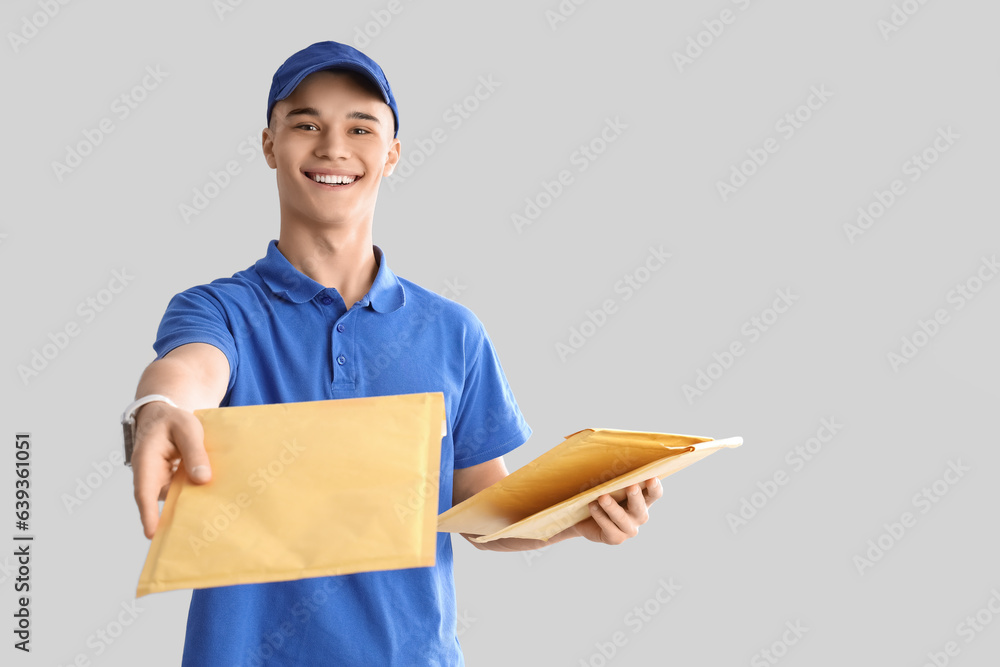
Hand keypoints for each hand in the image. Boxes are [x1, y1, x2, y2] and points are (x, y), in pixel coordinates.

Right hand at [131, 401, 212, 538]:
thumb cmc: (173, 421)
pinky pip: (181, 493)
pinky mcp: (171, 482)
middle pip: (160, 502)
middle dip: (172, 520)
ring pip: (173, 499)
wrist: (164, 416)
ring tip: (208, 521)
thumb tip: (202, 479)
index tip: (152, 534)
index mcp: (146, 462)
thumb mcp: (188, 429)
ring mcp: (160, 481)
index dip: (149, 514)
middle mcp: (149, 475)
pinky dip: (193, 497)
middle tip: (191, 535)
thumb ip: (195, 452)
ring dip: (187, 508)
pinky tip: (212, 503)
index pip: (145, 491)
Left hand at [574, 477, 662, 544]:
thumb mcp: (610, 486)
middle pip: (641, 507)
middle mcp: (639, 516)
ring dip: (612, 507)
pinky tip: (592, 506)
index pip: (654, 494)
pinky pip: (608, 527)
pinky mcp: (616, 538)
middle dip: (636, 496)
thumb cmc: (602, 496)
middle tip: (631, 486)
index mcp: (643, 500)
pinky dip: (600, 515)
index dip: (655, 487)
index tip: (651, 478)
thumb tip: (610, 460)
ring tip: (602, 497)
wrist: (585, 518)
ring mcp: (629, 529)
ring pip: (622, 518)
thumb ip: (616, 478)